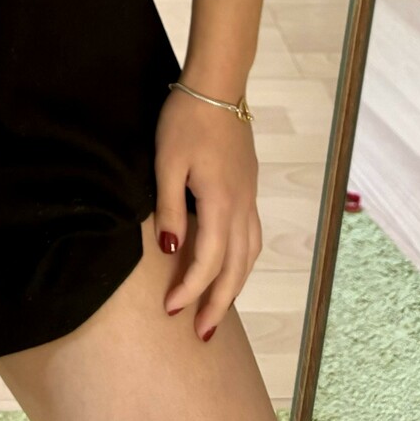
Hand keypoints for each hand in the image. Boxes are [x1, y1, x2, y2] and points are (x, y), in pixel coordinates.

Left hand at [152, 85, 262, 340]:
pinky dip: (242, 262)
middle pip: (236, 267)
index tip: (170, 311)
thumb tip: (172, 252)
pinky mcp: (249, 188)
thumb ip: (171, 208)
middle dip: (218, 303)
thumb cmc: (186, 119)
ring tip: (217, 311)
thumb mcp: (167, 162)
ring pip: (249, 255)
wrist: (217, 86)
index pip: (208, 260)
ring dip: (234, 287)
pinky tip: (232, 268)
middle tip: (202, 334)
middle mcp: (242, 205)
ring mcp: (250, 197)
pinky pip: (252, 237)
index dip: (190, 289)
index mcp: (221, 201)